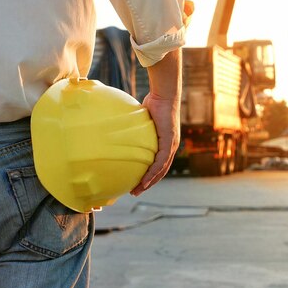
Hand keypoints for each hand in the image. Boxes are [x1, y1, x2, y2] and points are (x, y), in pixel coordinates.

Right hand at [130, 48, 180, 195]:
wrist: (164, 95)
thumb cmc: (152, 102)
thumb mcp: (141, 119)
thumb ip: (134, 127)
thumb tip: (116, 127)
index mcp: (165, 142)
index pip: (158, 163)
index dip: (149, 175)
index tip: (137, 183)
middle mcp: (171, 147)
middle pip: (160, 171)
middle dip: (148, 183)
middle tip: (135, 191)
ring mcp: (171, 146)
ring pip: (161, 170)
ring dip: (149, 182)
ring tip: (137, 190)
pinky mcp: (169, 143)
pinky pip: (160, 163)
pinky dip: (152, 173)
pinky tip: (144, 182)